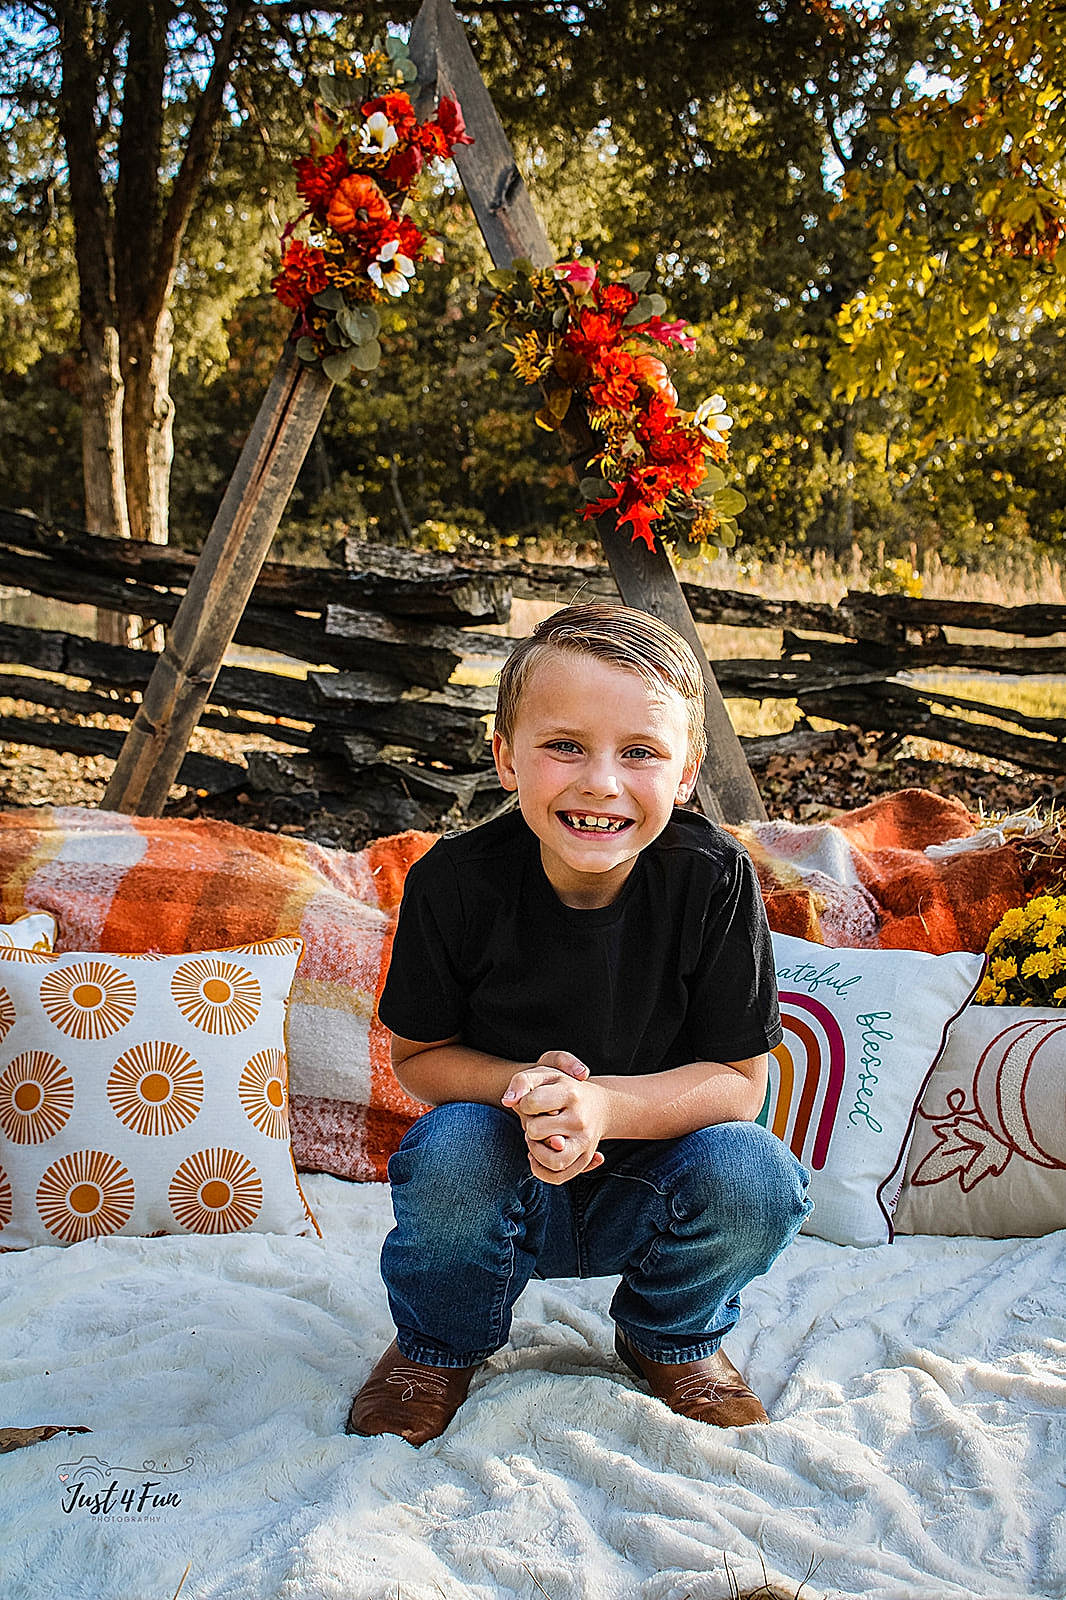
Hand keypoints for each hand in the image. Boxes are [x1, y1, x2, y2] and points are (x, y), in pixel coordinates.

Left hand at [502, 1052, 606, 1183]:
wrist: (598, 1105)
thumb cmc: (564, 1088)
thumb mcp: (545, 1075)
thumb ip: (522, 1081)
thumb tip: (507, 1101)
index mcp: (571, 1094)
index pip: (531, 1103)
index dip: (523, 1103)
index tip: (530, 1102)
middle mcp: (580, 1120)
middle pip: (536, 1131)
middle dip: (528, 1125)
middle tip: (535, 1119)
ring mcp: (585, 1142)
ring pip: (551, 1160)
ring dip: (535, 1151)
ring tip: (535, 1139)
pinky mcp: (585, 1159)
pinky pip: (558, 1177)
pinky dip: (542, 1171)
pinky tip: (536, 1157)